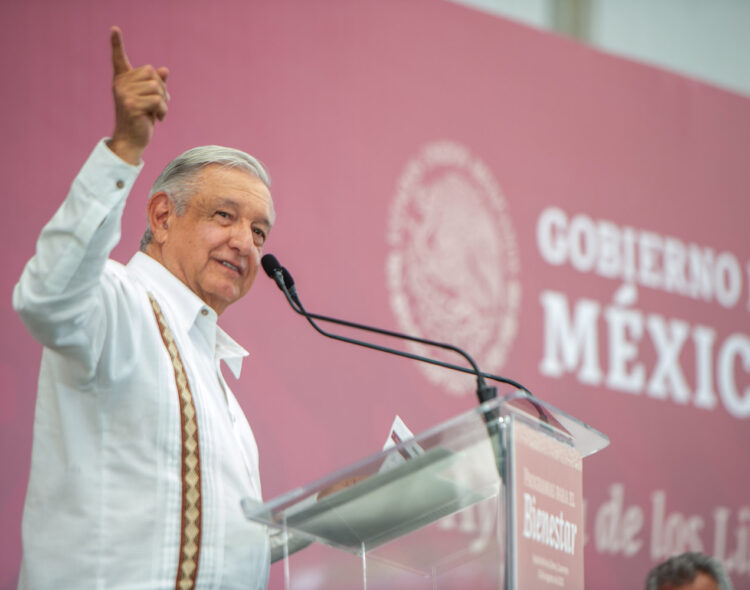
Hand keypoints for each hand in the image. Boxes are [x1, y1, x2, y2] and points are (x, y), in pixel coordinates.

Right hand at [107, 26, 168, 164]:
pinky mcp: (132, 105)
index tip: (114, 28)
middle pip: (151, 73)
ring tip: (157, 113)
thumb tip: (164, 69)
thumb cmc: (142, 119)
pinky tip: (157, 119)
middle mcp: (120, 85)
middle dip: (161, 89)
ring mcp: (124, 94)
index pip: (119, 59)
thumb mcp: (150, 99)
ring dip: (164, 102)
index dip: (116, 44)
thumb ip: (156, 84)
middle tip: (159, 104)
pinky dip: (163, 111)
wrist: (132, 141)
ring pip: (157, 87)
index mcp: (122, 81)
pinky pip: (158, 100)